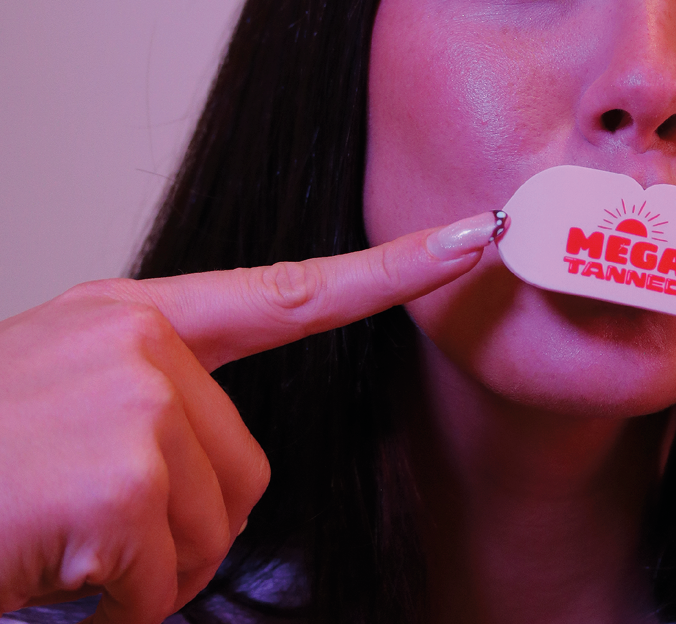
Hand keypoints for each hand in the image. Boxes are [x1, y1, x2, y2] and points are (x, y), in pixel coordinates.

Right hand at [0, 211, 499, 623]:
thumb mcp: (58, 399)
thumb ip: (149, 404)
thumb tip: (210, 479)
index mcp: (132, 316)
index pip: (290, 289)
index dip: (393, 271)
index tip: (473, 239)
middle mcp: (140, 338)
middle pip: (246, 464)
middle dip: (182, 524)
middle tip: (87, 529)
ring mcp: (133, 396)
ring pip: (216, 524)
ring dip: (147, 568)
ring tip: (61, 545)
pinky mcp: (122, 472)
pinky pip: (168, 579)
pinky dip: (117, 607)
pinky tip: (51, 573)